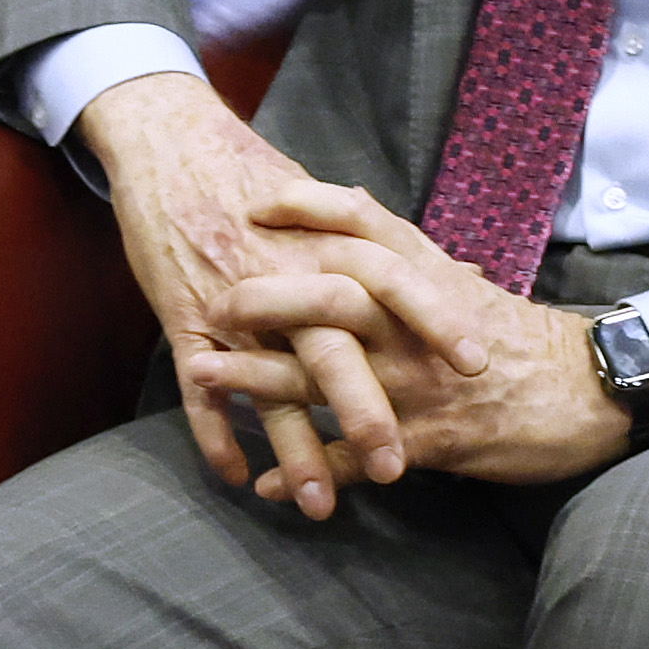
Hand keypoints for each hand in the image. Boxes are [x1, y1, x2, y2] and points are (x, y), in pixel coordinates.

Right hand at [78, 74, 507, 514]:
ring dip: (292, 448)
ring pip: (265, 384)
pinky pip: (198, 388)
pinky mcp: (183, 318)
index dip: (434, 319)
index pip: (392, 278)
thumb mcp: (325, 204)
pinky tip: (236, 480)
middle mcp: (284, 273)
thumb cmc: (253, 174)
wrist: (169, 143)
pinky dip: (215, 436)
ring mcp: (231, 300)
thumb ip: (390, 250)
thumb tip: (463, 277)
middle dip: (364, 410)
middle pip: (330, 346)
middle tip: (397, 464)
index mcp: (326, 241)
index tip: (479, 364)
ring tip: (318, 505)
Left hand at [199, 190, 628, 493]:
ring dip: (260, 377)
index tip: (254, 201)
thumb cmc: (517, 339)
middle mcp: (416, 323)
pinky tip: (261, 481)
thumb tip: (352, 212)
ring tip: (203, 374)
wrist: (591, 393)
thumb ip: (403, 257)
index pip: (364, 222)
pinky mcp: (429, 439)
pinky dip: (307, 466)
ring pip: (329, 374)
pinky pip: (355, 456)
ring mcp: (419, 382)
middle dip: (267, 296)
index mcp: (426, 276)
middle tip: (212, 297)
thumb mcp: (461, 284)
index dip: (309, 208)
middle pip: (332, 294)